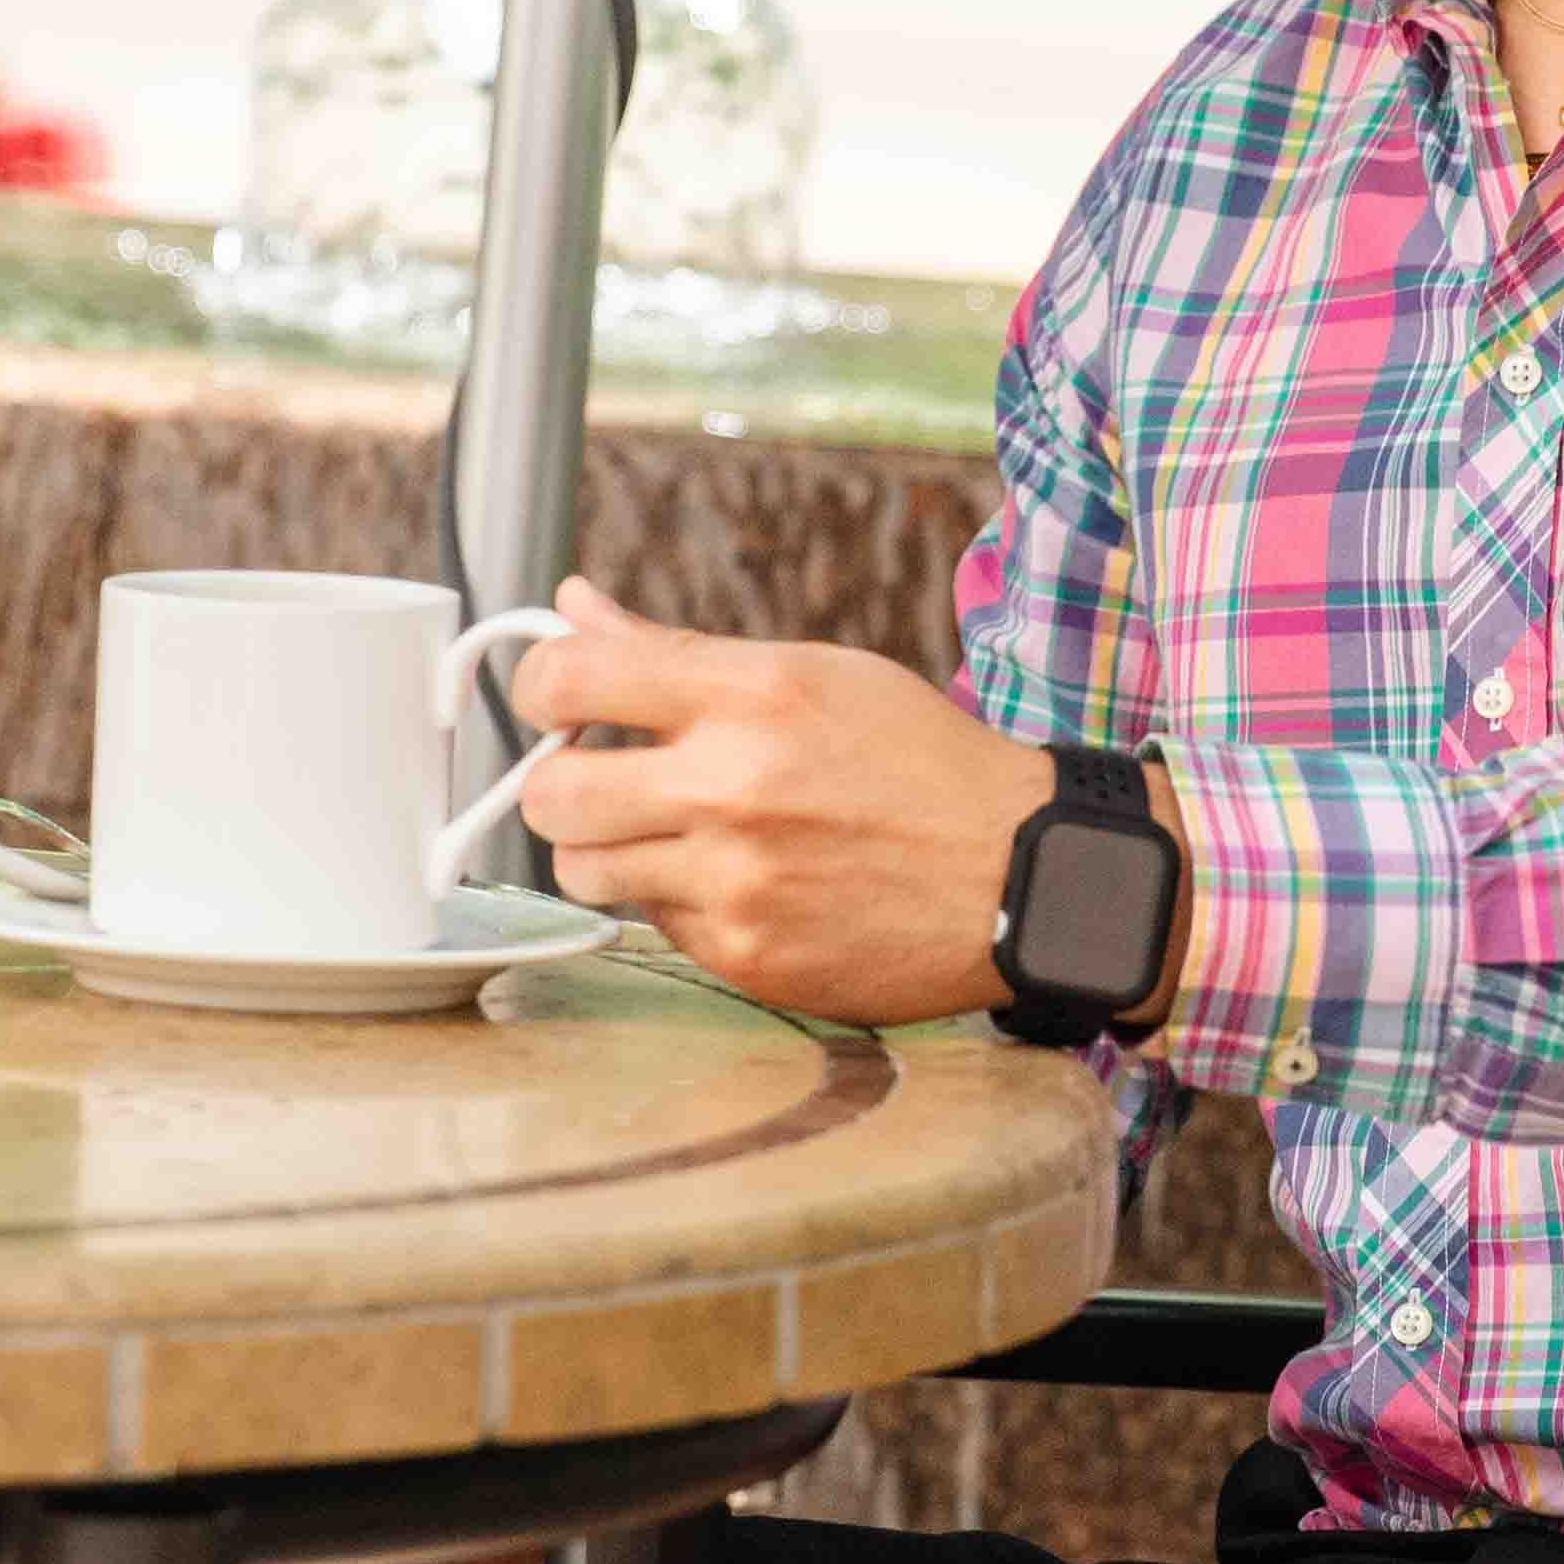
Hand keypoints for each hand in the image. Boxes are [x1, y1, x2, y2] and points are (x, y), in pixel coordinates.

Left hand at [501, 576, 1047, 1028]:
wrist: (1022, 877)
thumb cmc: (922, 764)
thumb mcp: (814, 674)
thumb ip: (679, 651)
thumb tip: (575, 608)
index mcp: (753, 693)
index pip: (571, 677)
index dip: (540, 683)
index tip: (556, 700)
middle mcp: (734, 786)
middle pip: (549, 792)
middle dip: (557, 783)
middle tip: (595, 781)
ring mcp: (736, 880)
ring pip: (582, 869)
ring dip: (606, 850)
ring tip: (666, 836)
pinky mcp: (746, 954)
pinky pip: (655, 925)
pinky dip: (679, 903)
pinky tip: (740, 884)